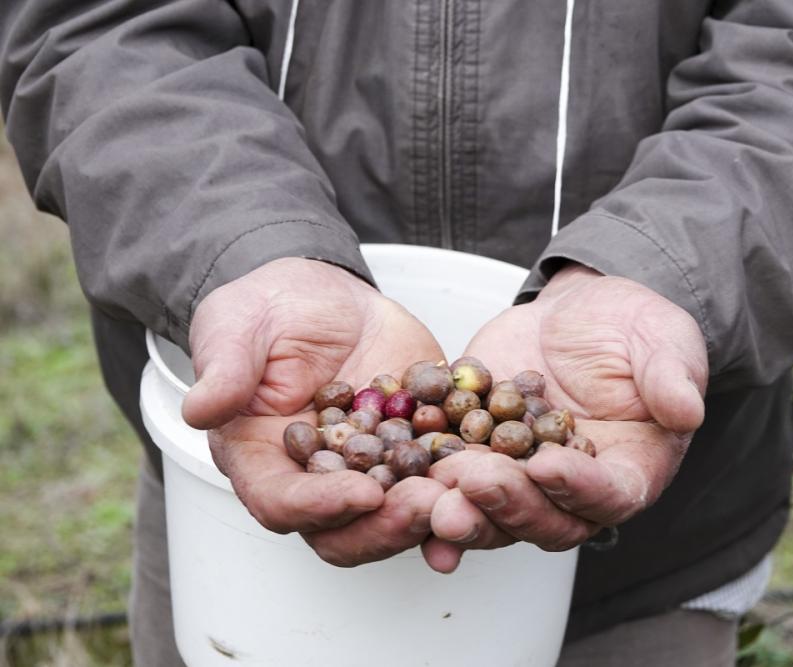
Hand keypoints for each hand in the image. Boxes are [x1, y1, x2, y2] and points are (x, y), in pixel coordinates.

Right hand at [182, 258, 450, 565]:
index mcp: (262, 462)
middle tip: (428, 505)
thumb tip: (201, 409)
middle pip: (348, 529)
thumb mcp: (236, 326)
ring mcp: (371, 470)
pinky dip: (471, 480)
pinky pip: (444, 475)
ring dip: (437, 513)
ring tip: (471, 496)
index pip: (283, 503)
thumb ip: (225, 369)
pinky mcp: (416, 449)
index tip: (362, 492)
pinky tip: (502, 471)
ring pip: (402, 513)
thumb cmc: (267, 310)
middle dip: (388, 525)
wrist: (323, 296)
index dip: (320, 506)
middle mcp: (317, 480)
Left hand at [423, 265, 707, 571]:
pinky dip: (421, 485)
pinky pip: (447, 478)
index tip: (549, 466)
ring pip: (489, 512)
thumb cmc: (631, 327)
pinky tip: (392, 481)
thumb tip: (687, 410)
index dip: (578, 486)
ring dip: (459, 510)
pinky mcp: (475, 455)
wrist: (578, 313)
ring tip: (429, 496)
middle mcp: (571, 489)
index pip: (607, 494)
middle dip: (505, 505)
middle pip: (542, 518)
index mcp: (626, 472)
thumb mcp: (662, 339)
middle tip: (471, 484)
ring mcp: (519, 478)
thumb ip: (673, 376)